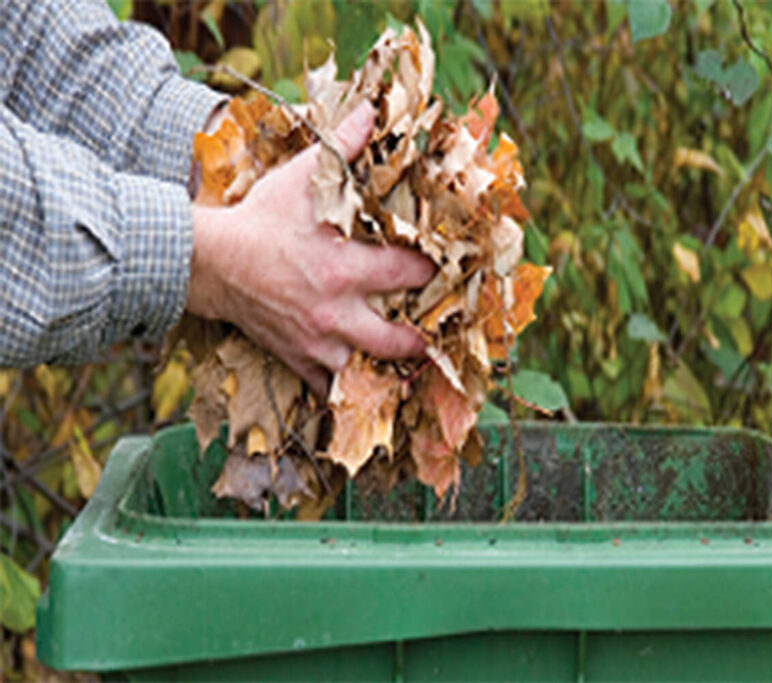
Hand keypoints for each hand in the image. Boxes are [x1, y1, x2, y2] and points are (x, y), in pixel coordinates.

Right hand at [187, 101, 434, 394]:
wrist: (208, 261)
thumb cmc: (260, 219)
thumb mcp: (300, 178)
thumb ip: (343, 148)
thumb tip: (373, 111)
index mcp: (344, 267)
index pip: (407, 274)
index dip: (433, 272)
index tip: (446, 269)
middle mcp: (335, 311)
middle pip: (395, 340)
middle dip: (420, 338)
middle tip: (436, 334)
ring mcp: (315, 340)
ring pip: (363, 372)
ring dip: (384, 371)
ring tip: (404, 367)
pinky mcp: (295, 357)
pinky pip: (326, 388)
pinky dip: (343, 391)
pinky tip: (361, 387)